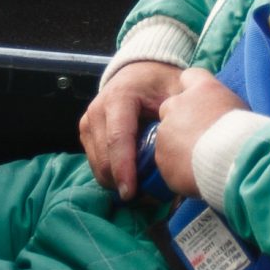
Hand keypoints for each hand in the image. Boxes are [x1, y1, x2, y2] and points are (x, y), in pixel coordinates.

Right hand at [79, 60, 183, 200]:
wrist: (140, 72)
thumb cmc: (161, 83)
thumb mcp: (176, 92)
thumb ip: (180, 116)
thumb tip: (183, 150)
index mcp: (119, 97)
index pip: (118, 139)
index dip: (124, 169)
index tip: (133, 193)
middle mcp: (97, 110)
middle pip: (104, 158)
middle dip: (123, 182)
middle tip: (151, 198)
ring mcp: (88, 122)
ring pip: (97, 166)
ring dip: (118, 182)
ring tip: (145, 190)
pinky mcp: (86, 133)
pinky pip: (96, 164)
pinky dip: (114, 175)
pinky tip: (134, 178)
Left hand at [151, 67, 247, 201]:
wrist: (236, 163)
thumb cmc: (246, 136)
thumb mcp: (240, 112)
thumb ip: (220, 109)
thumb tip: (218, 117)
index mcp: (203, 89)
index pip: (190, 76)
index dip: (192, 90)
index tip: (198, 103)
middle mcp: (179, 103)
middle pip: (170, 106)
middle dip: (179, 121)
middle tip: (197, 138)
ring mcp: (166, 129)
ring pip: (166, 136)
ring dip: (177, 146)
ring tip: (200, 161)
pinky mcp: (161, 154)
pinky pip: (166, 160)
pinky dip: (176, 167)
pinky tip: (194, 174)